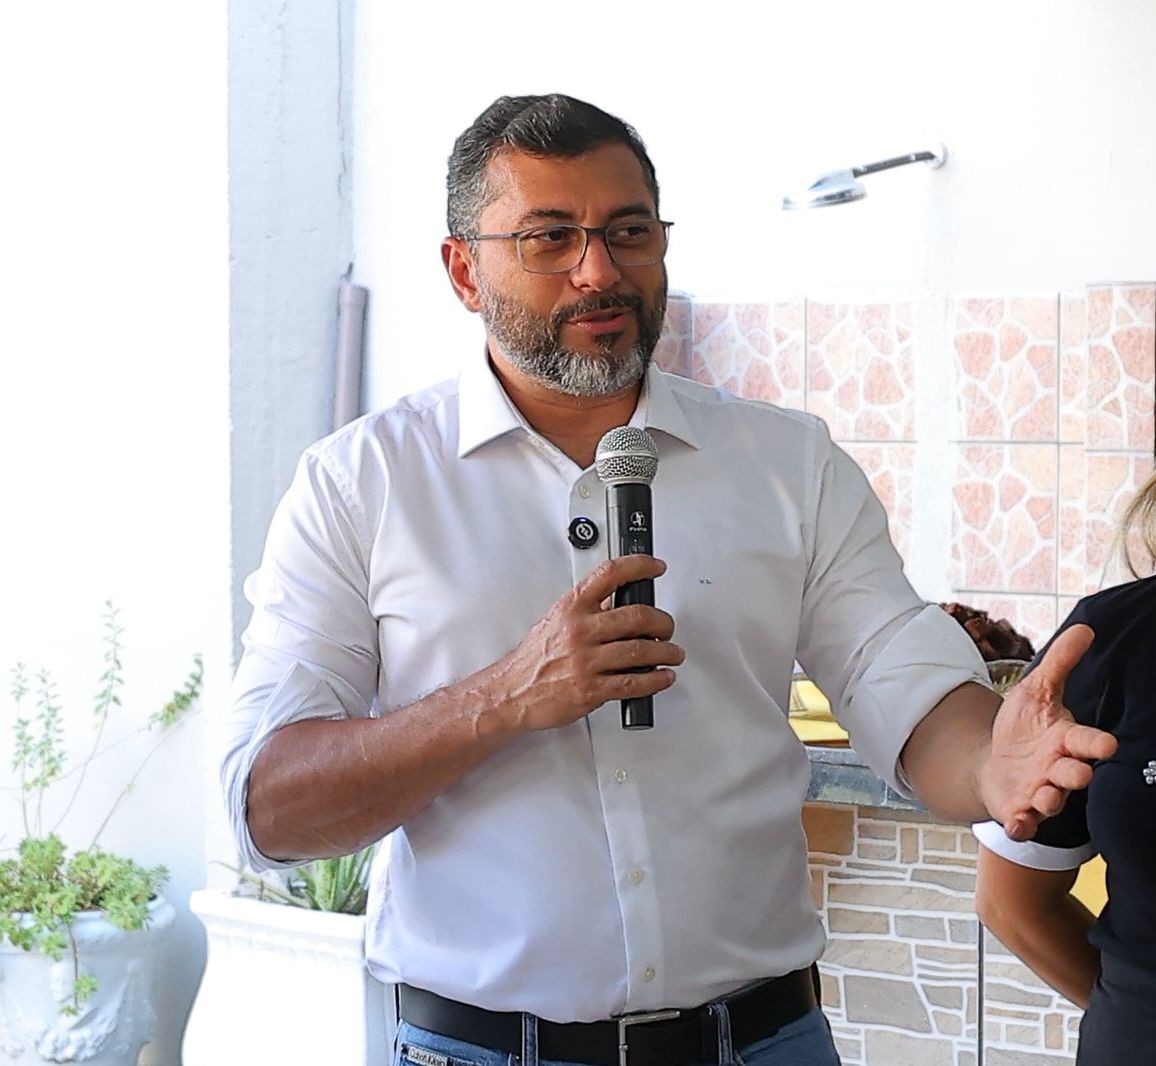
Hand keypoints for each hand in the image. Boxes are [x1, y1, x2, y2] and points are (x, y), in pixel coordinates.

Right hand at [489, 555, 683, 732]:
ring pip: (642, 651)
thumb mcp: (556, 620)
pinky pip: (634, 683)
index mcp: (572, 607)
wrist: (513, 692)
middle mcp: (580, 630)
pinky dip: (656, 680)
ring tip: (673, 653)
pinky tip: (662, 677)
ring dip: (667, 652)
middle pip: (637, 616)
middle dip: (663, 622)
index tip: (656, 567)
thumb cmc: (534, 658)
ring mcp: (586, 661)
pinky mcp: (591, 689)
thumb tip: (615, 598)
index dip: (639, 566)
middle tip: (668, 627)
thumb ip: (586, 608)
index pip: (610, 574)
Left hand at [979, 624, 1116, 840]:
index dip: (1097, 743)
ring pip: (1052, 801)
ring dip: (1049, 799)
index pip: (1087, 741)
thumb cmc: (1023, 727)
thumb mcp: (1035, 690)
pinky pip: (1024, 824)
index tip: (1108, 744)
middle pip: (1075, 774)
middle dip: (1076, 774)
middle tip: (1075, 771)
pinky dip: (1021, 825)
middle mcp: (1058, 769)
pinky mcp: (1021, 812)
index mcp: (1065, 740)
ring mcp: (1040, 793)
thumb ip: (1059, 663)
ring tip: (1042, 795)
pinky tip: (1014, 823)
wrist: (995, 764)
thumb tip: (1085, 627)